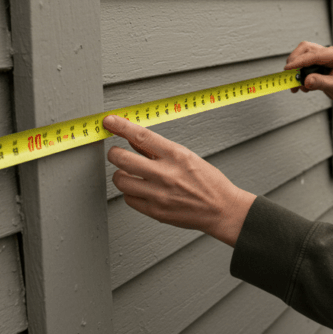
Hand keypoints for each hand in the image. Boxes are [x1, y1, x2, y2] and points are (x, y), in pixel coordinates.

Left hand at [104, 115, 255, 246]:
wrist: (222, 209)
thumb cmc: (209, 182)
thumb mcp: (187, 156)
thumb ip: (159, 149)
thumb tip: (134, 139)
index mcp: (176, 155)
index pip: (141, 135)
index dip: (121, 126)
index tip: (110, 121)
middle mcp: (166, 174)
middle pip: (122, 159)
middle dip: (114, 153)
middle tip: (116, 153)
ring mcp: (159, 194)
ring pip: (121, 180)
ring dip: (121, 175)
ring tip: (130, 174)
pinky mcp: (156, 211)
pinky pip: (129, 199)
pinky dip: (130, 192)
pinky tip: (140, 189)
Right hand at [285, 41, 332, 127]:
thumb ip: (321, 83)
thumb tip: (305, 81)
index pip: (316, 54)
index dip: (300, 61)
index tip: (288, 68)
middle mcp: (331, 52)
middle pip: (306, 50)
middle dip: (295, 62)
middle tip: (288, 75)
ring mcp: (325, 57)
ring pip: (303, 56)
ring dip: (296, 70)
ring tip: (295, 86)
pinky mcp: (319, 64)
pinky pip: (305, 65)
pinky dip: (300, 75)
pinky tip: (302, 86)